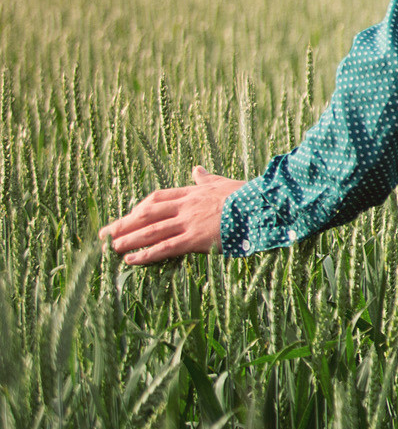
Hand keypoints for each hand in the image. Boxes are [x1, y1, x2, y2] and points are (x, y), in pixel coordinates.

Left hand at [101, 167, 243, 265]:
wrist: (262, 205)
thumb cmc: (246, 195)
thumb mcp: (223, 182)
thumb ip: (205, 178)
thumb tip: (196, 168)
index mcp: (192, 193)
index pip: (157, 198)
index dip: (139, 208)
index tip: (128, 216)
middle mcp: (185, 206)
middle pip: (146, 214)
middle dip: (124, 224)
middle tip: (104, 234)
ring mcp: (188, 222)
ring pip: (151, 231)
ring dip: (128, 239)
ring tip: (110, 247)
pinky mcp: (195, 238)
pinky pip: (164, 248)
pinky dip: (145, 254)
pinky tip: (130, 260)